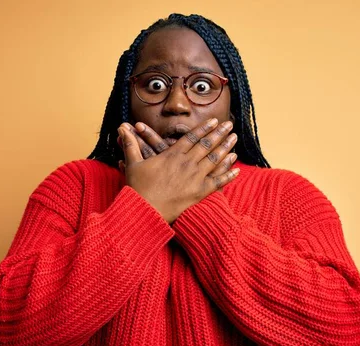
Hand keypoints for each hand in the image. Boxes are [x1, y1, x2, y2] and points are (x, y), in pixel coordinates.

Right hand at [117, 121, 237, 184]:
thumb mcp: (133, 164)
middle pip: (207, 145)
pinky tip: (237, 170)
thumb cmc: (138, 188)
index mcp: (172, 155)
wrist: (145, 211)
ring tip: (235, 140)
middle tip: (230, 126)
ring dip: (226, 148)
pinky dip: (228, 175)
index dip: (204, 128)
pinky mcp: (199, 193)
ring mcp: (195, 178)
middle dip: (220, 133)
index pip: (192, 137)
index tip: (214, 121)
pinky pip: (218, 182)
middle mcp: (186, 163)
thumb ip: (130, 145)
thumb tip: (121, 128)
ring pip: (214, 160)